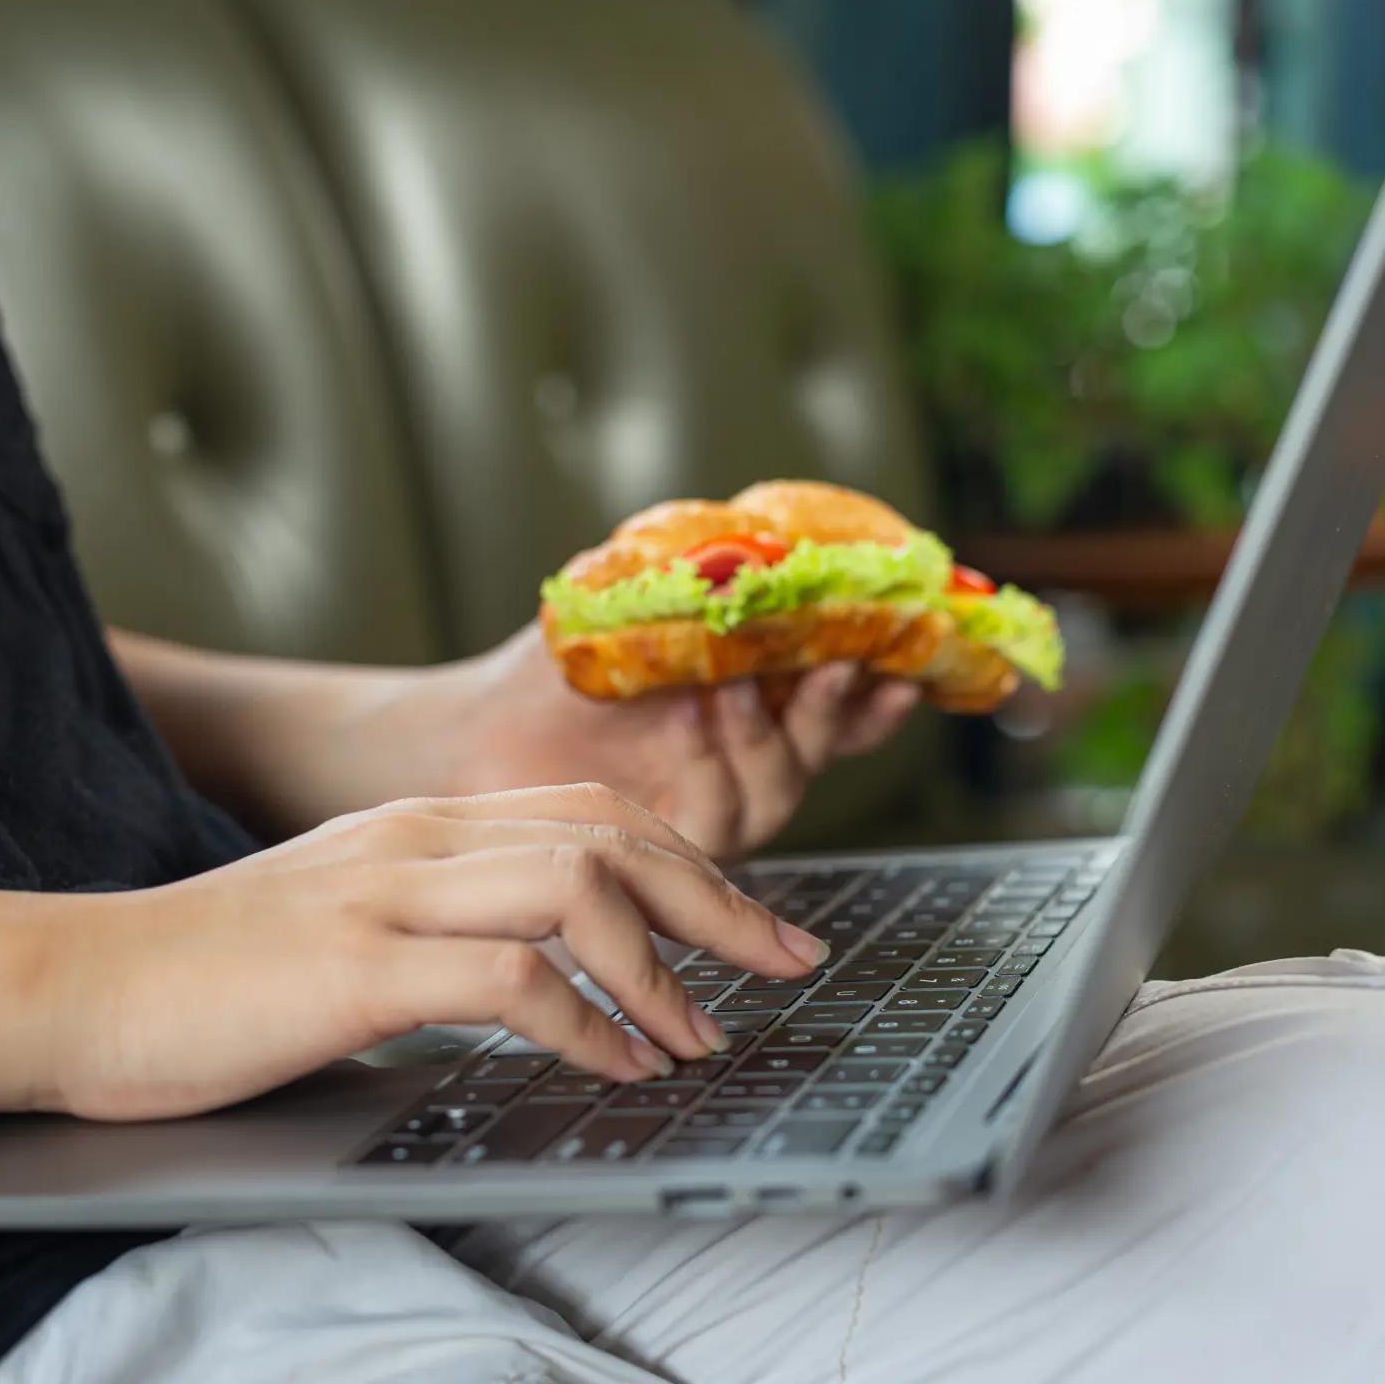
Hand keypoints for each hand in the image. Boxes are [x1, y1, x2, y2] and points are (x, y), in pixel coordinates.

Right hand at [28, 785, 827, 1122]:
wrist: (76, 985)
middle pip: (615, 834)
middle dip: (721, 901)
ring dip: (665, 968)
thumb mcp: (351, 920)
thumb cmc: (214, 972)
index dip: (697, 863)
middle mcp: (421, 837)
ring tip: (704, 1037)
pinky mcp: (359, 963)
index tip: (761, 925)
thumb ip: (447, 921)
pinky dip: (589, 1023)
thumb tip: (557, 970)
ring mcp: (391, 891)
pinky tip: (619, 1066)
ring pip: (581, 889)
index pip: (598, 813)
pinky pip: (513, 978)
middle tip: (792, 961)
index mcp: (425, 823)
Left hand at [451, 626, 923, 857]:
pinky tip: (688, 720)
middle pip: (821, 753)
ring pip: (778, 793)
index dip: (879, 699)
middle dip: (839, 711)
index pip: (837, 714)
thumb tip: (759, 536)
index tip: (908, 669)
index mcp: (747, 711)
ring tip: (732, 686)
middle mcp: (737, 766)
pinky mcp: (661, 847)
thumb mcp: (634, 609)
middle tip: (838, 664)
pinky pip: (716, 822)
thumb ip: (699, 583)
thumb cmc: (551, 671)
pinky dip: (710, 765)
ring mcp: (702, 808)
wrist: (476, 726)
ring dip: (765, 737)